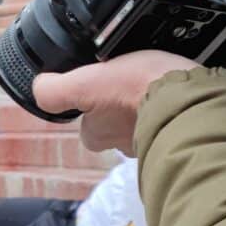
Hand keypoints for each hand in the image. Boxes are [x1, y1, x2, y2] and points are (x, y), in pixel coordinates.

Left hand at [33, 51, 198, 153]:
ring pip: (144, 118)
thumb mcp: (83, 83)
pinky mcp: (179, 129)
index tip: (102, 85)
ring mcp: (153, 138)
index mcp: (98, 136)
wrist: (187, 98)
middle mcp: (123, 145)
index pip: (87, 122)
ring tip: (152, 81)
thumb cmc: (136, 89)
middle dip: (122, 102)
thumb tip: (38, 87)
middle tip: (130, 80)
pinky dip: (170, 104)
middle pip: (116, 120)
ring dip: (147, 102)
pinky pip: (170, 114)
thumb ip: (54, 91)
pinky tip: (172, 88)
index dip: (91, 101)